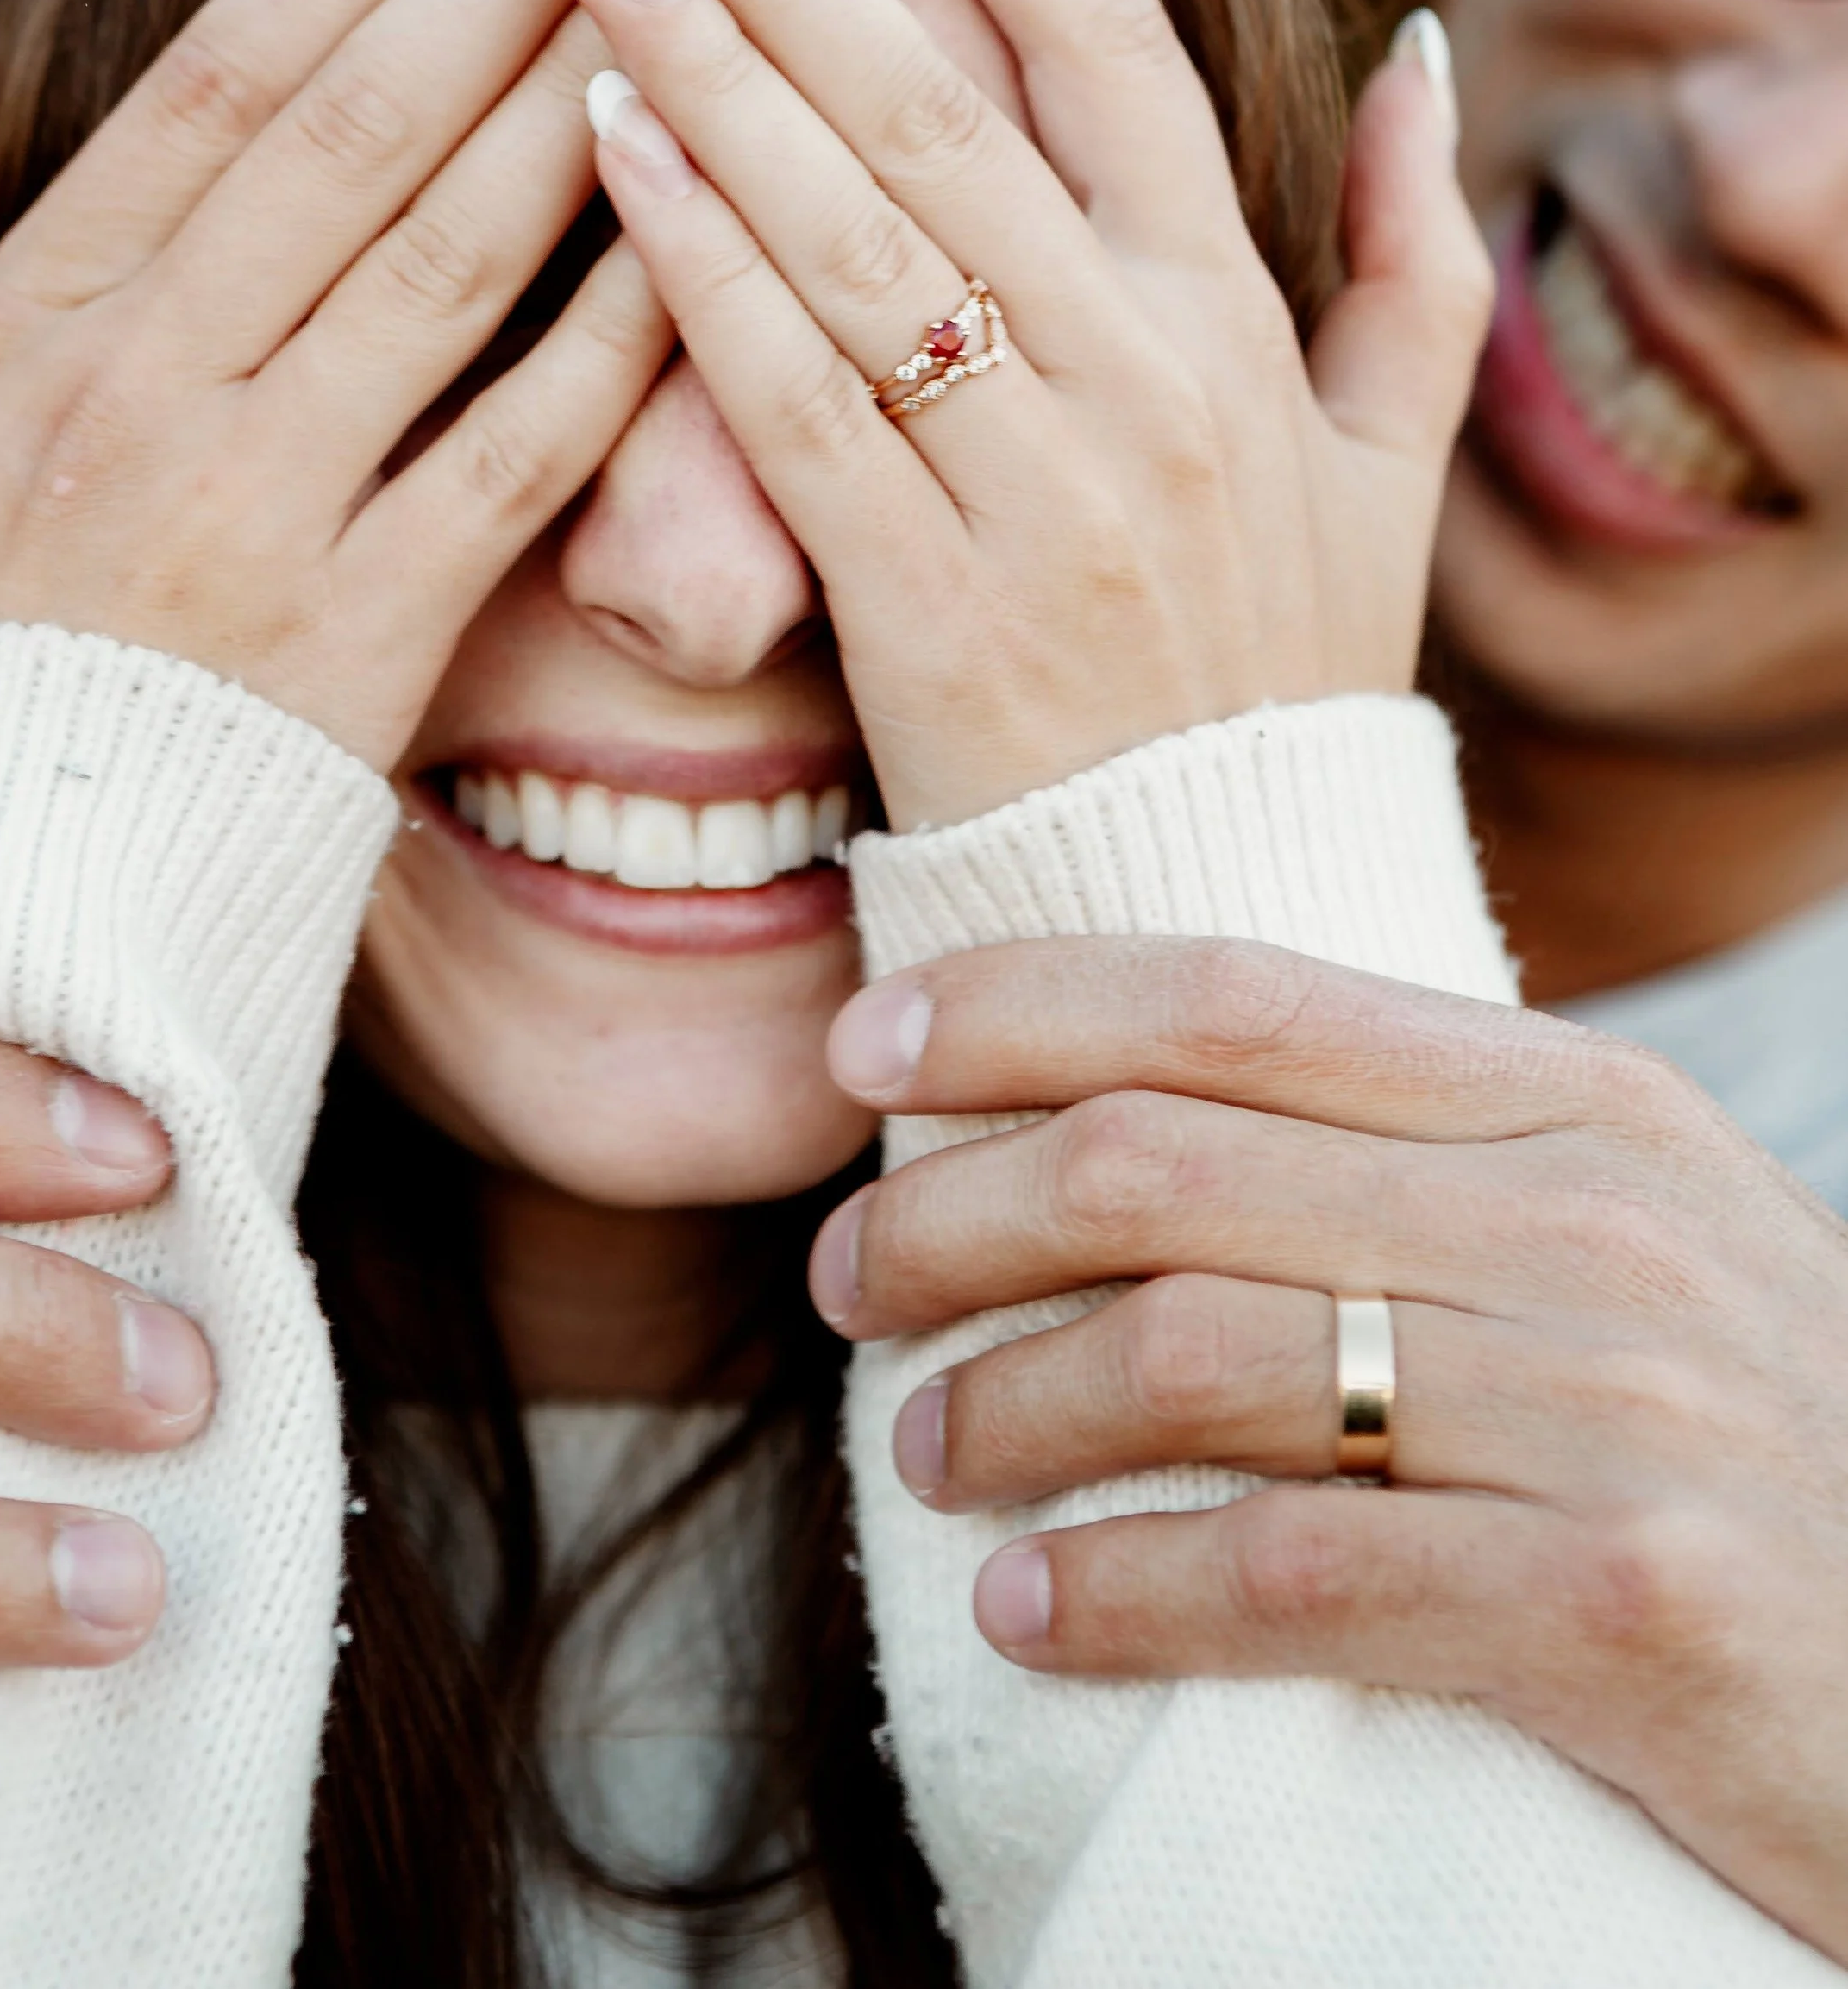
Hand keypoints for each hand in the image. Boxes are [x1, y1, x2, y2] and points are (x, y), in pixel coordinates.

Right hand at [0, 0, 670, 767]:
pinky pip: (518, 455)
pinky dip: (616, 334)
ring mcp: (251, 516)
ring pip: (448, 259)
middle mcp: (137, 394)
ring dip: (581, 100)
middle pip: (355, 131)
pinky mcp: (359, 644)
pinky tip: (713, 225)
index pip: (222, 83)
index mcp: (20, 329)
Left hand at [553, 0, 1488, 827]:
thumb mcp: (1396, 465)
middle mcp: (1142, 373)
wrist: (1221, 921)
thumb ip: (1419, 258)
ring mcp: (1037, 491)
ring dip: (705, 57)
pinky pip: (792, 407)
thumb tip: (1421, 57)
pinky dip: (697, 267)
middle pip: (933, 100)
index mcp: (1235, 312)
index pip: (1101, 33)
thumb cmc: (1286, 676)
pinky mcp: (927, 610)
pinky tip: (603, 135)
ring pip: (847, 230)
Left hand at [811, 935, 1847, 1965]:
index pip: (1234, 997)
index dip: (1016, 1007)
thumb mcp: (1632, 1246)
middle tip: (850, 1280)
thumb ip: (1431, 1160)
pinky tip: (1024, 1608)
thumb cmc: (1759, 1457)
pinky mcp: (1624, 1611)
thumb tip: (1137, 1115)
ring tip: (926, 1446)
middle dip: (956, 1213)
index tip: (862, 1052)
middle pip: (1170, 1165)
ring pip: (1197, 1356)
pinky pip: (1291, 1573)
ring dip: (1005, 1402)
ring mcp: (1616, 1411)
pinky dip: (1118, 1589)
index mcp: (1581, 1104)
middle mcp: (1594, 1225)